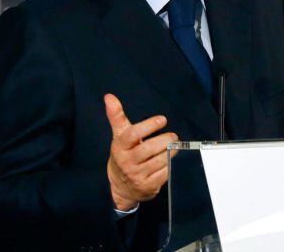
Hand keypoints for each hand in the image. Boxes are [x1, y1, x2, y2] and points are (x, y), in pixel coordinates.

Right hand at [104, 93, 177, 210]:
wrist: (121, 186)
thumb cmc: (124, 155)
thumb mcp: (119, 136)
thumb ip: (117, 116)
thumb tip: (109, 97)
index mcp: (119, 147)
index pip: (132, 135)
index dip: (148, 126)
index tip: (162, 119)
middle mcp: (127, 162)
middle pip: (148, 149)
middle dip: (164, 140)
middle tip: (173, 135)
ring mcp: (137, 176)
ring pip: (159, 161)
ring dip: (170, 152)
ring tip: (174, 145)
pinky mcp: (148, 186)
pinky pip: (164, 174)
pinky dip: (170, 165)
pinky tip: (171, 159)